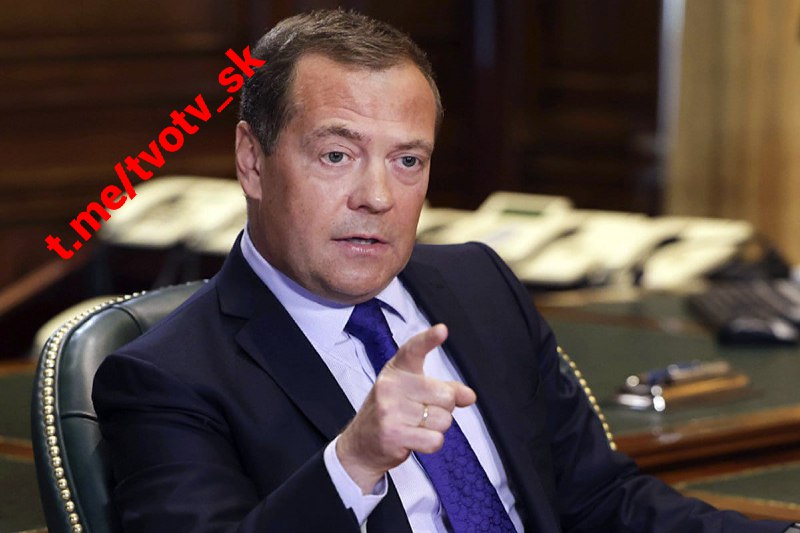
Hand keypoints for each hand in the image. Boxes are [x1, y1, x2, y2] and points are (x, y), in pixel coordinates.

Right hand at [336, 324, 476, 492]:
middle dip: (444, 408)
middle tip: (422, 413)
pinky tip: (414, 440)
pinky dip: (431, 443)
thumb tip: (469, 396)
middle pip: (446, 395)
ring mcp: (390, 410)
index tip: (442, 330)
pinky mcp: (393, 434)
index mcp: (397, 370)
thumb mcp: (414, 393)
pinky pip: (435, 440)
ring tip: (414, 426)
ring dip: (435, 428)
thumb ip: (444, 389)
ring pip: (443, 420)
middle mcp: (391, 386)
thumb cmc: (392, 413)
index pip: (414, 349)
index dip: (429, 339)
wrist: (361, 444)